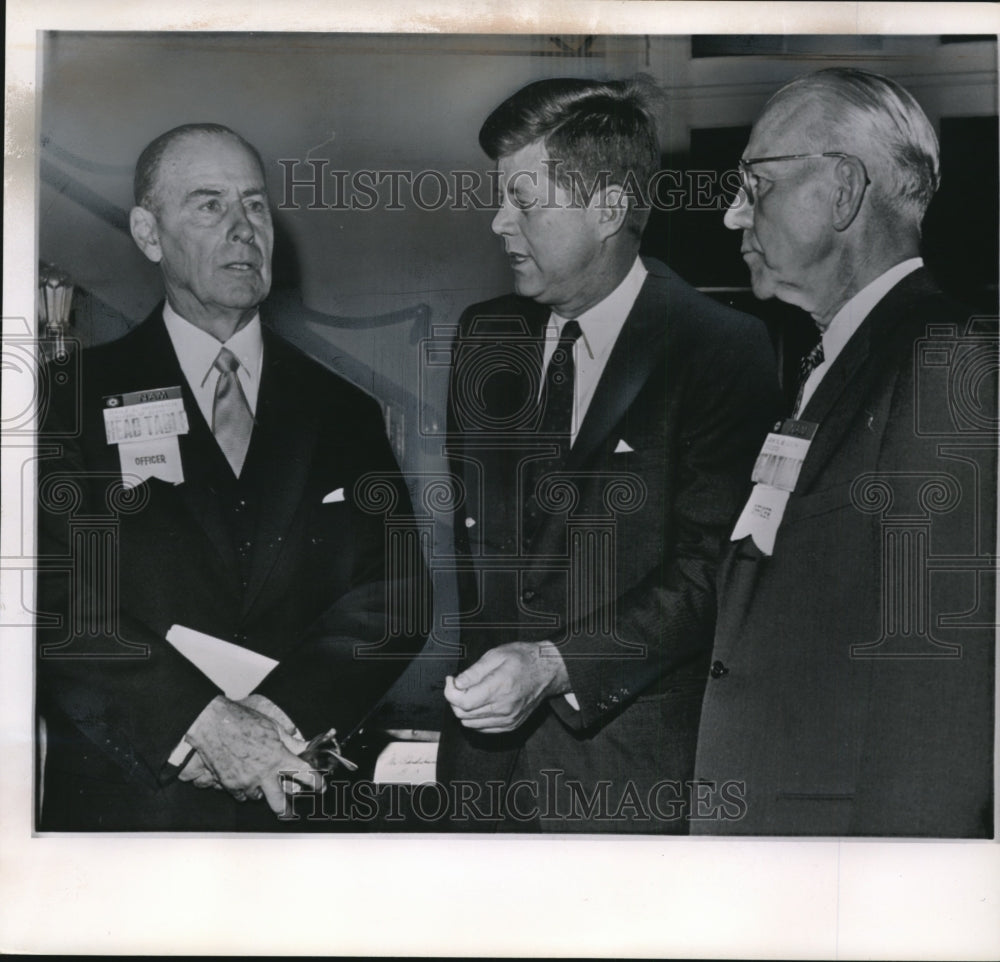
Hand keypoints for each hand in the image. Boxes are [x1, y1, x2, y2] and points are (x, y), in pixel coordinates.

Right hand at [182, 696, 324, 813]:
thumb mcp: (274, 728)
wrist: (214, 725)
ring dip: (262, 792)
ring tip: (261, 781)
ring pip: (258, 798)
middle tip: (290, 812)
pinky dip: (245, 789)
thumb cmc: (245, 721)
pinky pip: (241, 795)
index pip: (305, 775)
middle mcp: (264, 773)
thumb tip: (305, 746)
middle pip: (279, 803)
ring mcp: (246, 782)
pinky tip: (245, 778)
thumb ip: (291, 742)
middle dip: (286, 810)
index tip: (321, 787)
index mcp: (279, 757)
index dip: (316, 783)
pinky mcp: (230, 785)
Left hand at [443, 641, 569, 732]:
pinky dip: (476, 718)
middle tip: (460, 684)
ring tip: (471, 693)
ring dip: (464, 710)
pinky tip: (480, 703)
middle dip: (455, 699)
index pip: (463, 701)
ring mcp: (508, 719)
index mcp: (500, 687)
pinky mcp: (511, 725)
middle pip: (463, 714)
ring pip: (471, 724)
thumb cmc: (523, 659)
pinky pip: (483, 729)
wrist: (547, 671)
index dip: (450, 691)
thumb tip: (456, 683)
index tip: (451, 680)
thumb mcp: (496, 655)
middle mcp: (504, 707)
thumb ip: (474, 671)